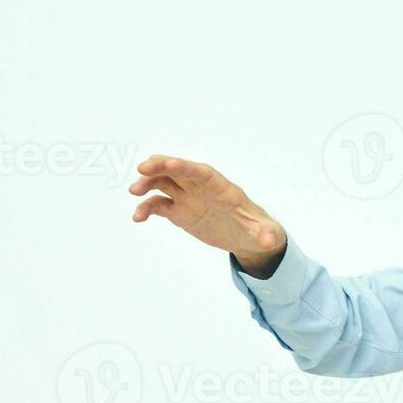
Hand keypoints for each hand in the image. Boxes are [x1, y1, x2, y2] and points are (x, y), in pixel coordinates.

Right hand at [128, 155, 285, 275]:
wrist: (248, 238)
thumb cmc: (259, 230)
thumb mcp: (265, 234)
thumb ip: (265, 234)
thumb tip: (269, 240)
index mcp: (222, 189)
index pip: (202, 172)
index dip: (185, 166)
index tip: (168, 162)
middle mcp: (202, 189)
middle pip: (179, 171)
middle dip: (161, 166)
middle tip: (141, 168)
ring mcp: (189, 199)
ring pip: (164, 183)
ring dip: (148, 183)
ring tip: (134, 191)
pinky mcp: (180, 212)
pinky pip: (159, 205)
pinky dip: (147, 208)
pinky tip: (137, 218)